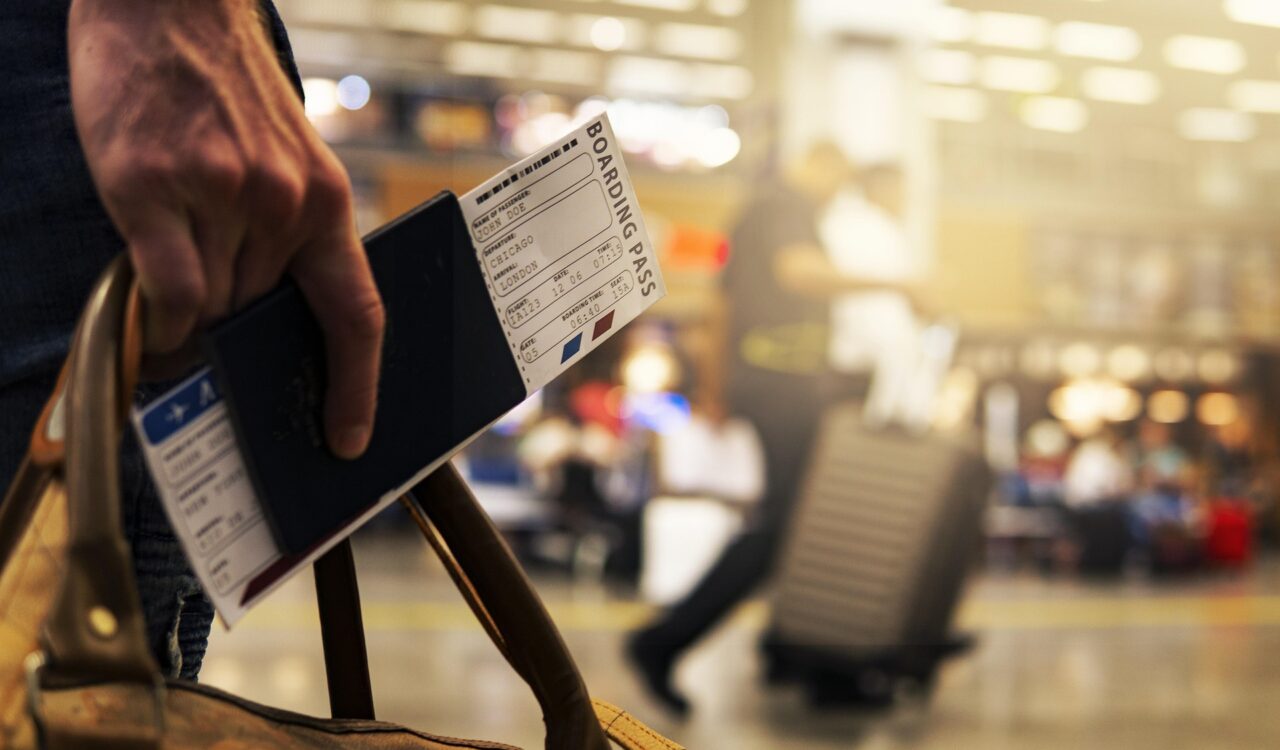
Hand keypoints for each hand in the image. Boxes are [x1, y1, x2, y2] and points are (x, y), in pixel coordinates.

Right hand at [68, 0, 383, 458]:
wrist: (170, 9)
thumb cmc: (226, 93)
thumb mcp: (286, 163)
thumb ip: (284, 238)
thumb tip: (262, 323)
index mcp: (326, 203)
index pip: (357, 314)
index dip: (357, 386)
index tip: (349, 436)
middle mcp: (281, 205)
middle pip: (261, 318)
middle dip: (237, 339)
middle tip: (214, 349)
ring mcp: (219, 196)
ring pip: (211, 310)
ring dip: (191, 323)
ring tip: (171, 297)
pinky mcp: (153, 188)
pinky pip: (168, 292)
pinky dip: (159, 319)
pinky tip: (151, 314)